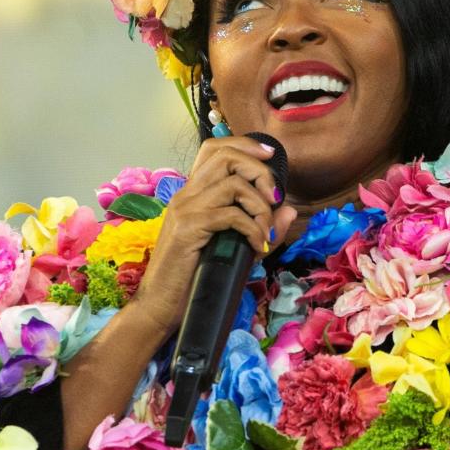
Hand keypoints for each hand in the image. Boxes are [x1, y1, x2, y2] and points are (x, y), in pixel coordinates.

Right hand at [134, 136, 296, 333]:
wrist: (161, 305)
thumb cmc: (194, 277)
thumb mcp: (234, 247)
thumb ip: (260, 226)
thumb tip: (289, 210)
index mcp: (193, 193)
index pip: (214, 149)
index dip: (245, 144)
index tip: (271, 155)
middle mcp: (186, 194)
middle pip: (226, 157)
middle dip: (260, 171)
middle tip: (275, 198)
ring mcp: (185, 210)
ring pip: (233, 184)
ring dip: (260, 206)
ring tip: (266, 231)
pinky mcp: (189, 229)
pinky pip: (231, 215)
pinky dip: (253, 229)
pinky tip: (258, 247)